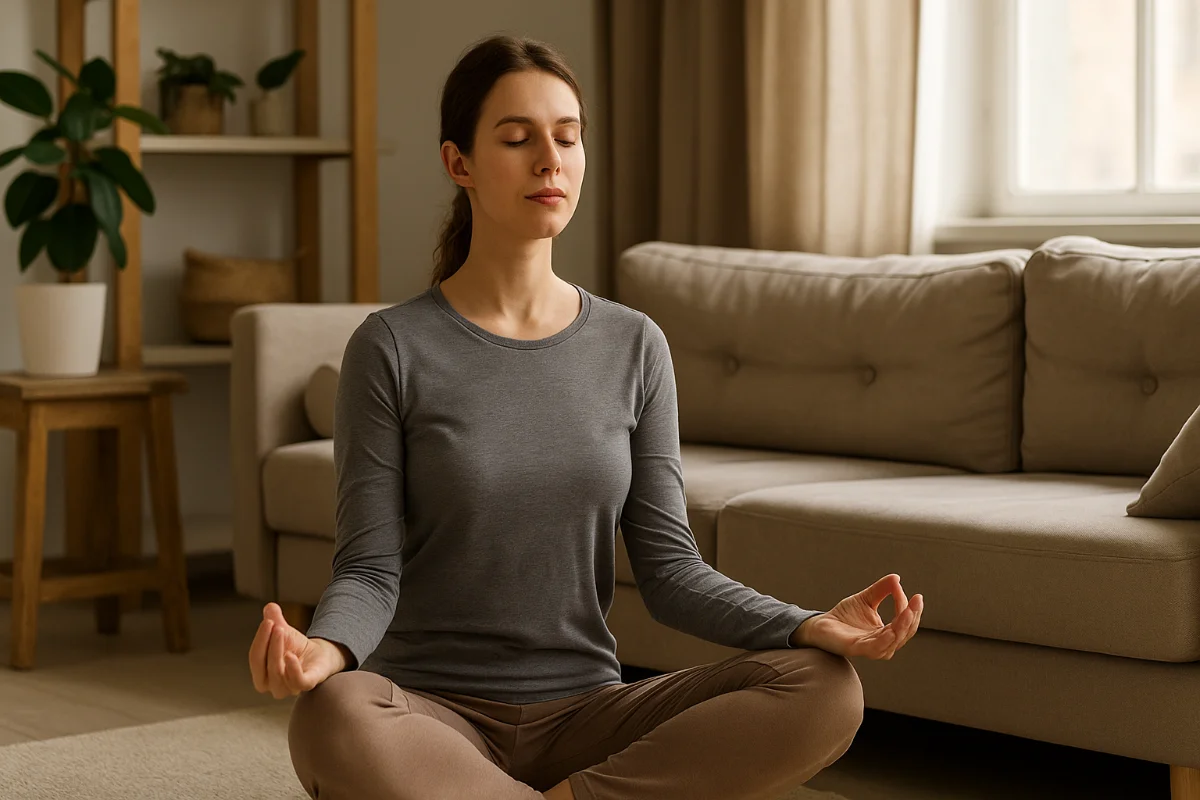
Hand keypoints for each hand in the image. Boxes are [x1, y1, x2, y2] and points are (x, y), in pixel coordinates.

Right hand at [248, 602, 347, 697]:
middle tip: (275, 625)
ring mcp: (290, 688)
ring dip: (278, 651)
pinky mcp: (307, 685)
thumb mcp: (283, 631)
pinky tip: (291, 655)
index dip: (259, 640)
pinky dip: (293, 670)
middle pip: (264, 668)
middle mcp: (273, 686)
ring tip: (283, 631)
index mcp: (262, 675)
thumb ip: (274, 620)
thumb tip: (270, 606)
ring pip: (278, 673)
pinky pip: (298, 682)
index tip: (267, 622)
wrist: (319, 655)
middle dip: (268, 644)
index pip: (255, 659)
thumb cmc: (296, 647)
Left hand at [790, 573, 922, 659]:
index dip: (906, 605)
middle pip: (905, 632)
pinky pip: (875, 648)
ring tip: (909, 612)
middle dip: (913, 616)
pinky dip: (885, 641)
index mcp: (887, 633)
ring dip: (903, 626)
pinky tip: (891, 631)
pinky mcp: (856, 649)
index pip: (904, 620)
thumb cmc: (845, 615)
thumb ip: (881, 590)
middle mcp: (883, 643)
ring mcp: (870, 648)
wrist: (820, 624)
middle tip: (917, 600)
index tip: (899, 586)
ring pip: (894, 640)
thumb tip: (896, 577)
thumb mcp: (866, 599)